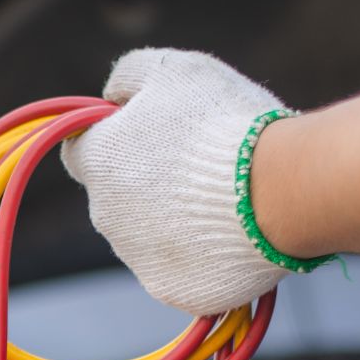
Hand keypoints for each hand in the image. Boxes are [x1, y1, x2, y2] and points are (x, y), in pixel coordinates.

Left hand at [61, 49, 307, 315]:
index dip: (113, 139)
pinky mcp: (173, 291)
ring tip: (228, 199)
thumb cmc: (223, 122)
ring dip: (176, 220)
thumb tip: (112, 95)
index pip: (81, 151)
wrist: (278, 189)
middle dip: (149, 184)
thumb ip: (129, 75)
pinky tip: (235, 234)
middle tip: (202, 167)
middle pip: (118, 198)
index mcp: (98, 162)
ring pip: (150, 236)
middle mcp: (105, 216)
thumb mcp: (172, 69)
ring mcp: (138, 259)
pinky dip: (203, 256)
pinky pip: (183, 270)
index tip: (148, 134)